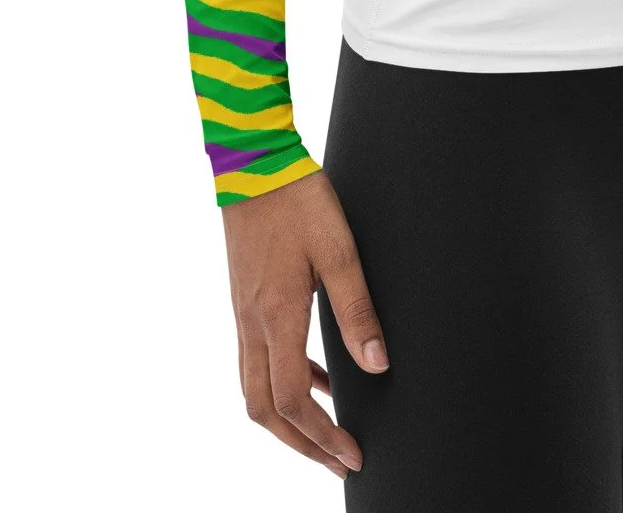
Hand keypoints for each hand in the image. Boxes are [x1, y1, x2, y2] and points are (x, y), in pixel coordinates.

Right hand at [222, 169, 388, 477]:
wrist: (252, 163)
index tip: (351, 455)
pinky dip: (285, 381)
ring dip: (289, 419)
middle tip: (337, 461)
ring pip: (256, 389)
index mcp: (276, 316)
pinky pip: (259, 359)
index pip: (292, 403)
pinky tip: (318, 375)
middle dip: (301, 445)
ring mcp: (244, 313)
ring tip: (329, 430)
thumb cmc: (297, 199)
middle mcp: (252, 323)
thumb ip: (358, 309)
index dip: (322, 437)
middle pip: (265, 411)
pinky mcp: (246, 299)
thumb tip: (378, 364)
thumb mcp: (338, 250)